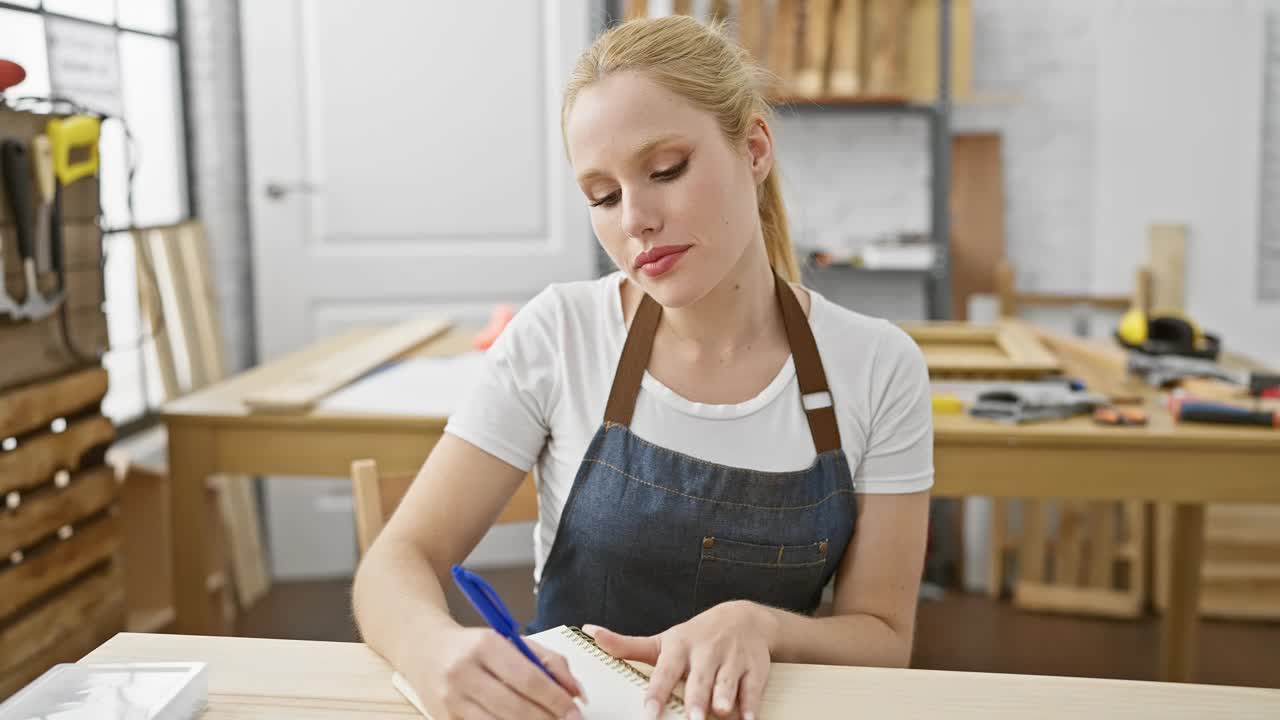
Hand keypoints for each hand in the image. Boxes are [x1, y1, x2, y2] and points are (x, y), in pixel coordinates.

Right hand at [410, 626, 586, 718]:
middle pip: (515, 708)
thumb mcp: (510, 641)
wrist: (423, 649)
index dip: (555, 699)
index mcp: (484, 645)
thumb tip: (576, 692)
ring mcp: (450, 700)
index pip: (528, 678)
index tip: (574, 711)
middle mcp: (463, 673)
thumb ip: (548, 661)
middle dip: (547, 719)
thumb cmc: (474, 647)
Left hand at [585, 600, 775, 719]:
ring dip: (724, 697)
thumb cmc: (697, 636)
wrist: (743, 618)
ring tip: (719, 712)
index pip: (665, 671)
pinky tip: (748, 718)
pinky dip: (752, 704)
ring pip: (727, 681)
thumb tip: (590, 631)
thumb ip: (628, 645)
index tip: (649, 712)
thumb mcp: (664, 640)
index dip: (657, 692)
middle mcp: (706, 653)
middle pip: (700, 679)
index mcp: (680, 647)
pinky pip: (753, 688)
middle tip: (692, 718)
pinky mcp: (755, 668)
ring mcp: (732, 659)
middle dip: (697, 698)